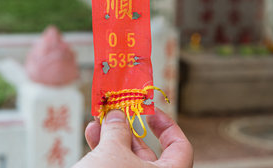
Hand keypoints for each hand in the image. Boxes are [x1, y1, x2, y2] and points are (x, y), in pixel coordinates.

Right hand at [74, 109, 192, 167]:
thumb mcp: (113, 151)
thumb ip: (118, 129)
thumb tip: (118, 115)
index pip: (181, 148)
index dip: (167, 126)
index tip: (150, 111)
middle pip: (150, 154)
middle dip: (130, 130)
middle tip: (117, 112)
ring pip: (128, 162)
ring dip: (112, 138)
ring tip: (97, 121)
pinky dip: (105, 152)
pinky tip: (91, 135)